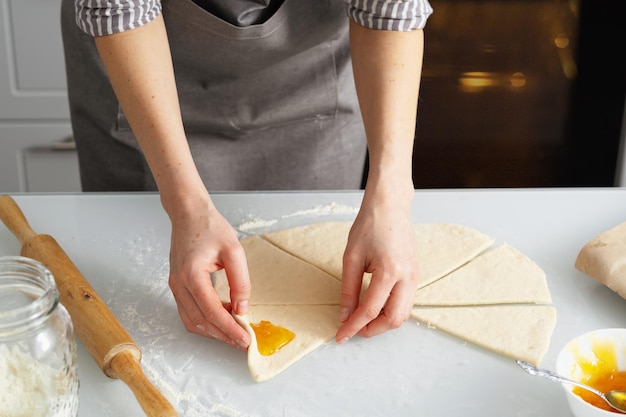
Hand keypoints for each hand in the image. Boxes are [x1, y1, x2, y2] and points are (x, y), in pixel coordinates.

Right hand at [167, 198, 250, 350]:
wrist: (189, 214)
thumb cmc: (210, 227)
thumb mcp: (234, 251)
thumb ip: (240, 282)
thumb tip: (243, 308)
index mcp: (192, 275)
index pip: (212, 312)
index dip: (229, 329)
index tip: (245, 339)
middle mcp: (178, 284)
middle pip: (200, 322)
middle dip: (223, 335)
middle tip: (242, 342)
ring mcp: (174, 286)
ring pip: (192, 321)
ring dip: (213, 331)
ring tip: (234, 334)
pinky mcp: (176, 285)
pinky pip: (188, 312)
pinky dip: (204, 321)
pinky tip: (222, 319)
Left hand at [335, 201, 417, 342]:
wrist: (390, 206)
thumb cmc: (370, 225)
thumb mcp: (351, 257)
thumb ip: (348, 289)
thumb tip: (345, 314)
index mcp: (390, 271)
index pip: (371, 310)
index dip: (354, 326)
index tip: (341, 336)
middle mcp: (407, 277)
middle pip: (393, 319)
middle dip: (372, 330)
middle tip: (353, 329)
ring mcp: (415, 277)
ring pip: (403, 314)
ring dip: (383, 323)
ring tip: (362, 320)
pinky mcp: (416, 275)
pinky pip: (406, 303)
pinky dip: (391, 311)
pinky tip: (375, 308)